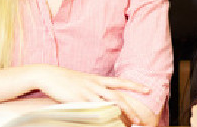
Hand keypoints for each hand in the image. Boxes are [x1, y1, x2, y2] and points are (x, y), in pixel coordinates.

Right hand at [32, 65, 150, 124]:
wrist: (49, 75)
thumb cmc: (64, 79)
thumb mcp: (82, 81)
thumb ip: (93, 88)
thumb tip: (101, 96)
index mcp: (97, 79)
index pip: (120, 81)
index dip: (135, 85)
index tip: (147, 89)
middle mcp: (95, 84)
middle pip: (118, 96)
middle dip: (131, 107)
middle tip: (141, 118)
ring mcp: (87, 92)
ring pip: (109, 103)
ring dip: (122, 114)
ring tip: (131, 123)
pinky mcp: (78, 100)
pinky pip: (93, 109)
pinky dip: (102, 116)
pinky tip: (109, 122)